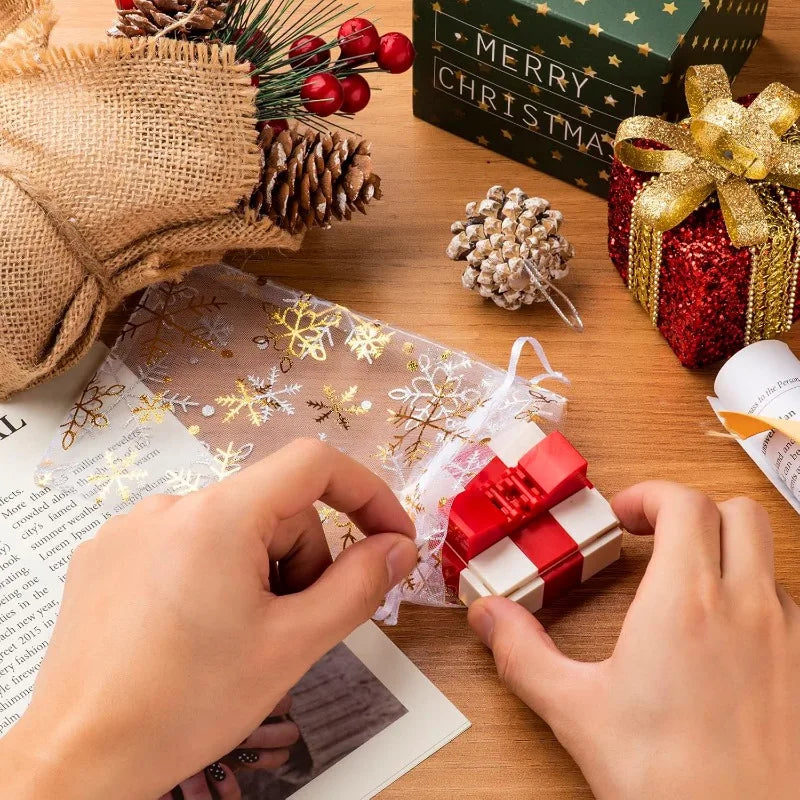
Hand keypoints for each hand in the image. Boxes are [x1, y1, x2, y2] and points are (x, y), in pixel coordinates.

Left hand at [0, 439, 416, 799]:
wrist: (79, 760)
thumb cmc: (185, 704)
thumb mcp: (292, 645)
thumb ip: (359, 587)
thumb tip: (397, 548)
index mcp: (218, 517)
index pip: (313, 464)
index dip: (365, 492)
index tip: (389, 538)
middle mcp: (170, 506)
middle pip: (273, 509)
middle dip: (303, 561)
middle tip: (295, 625)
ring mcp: (132, 529)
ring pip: (232, 529)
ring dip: (258, 571)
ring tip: (239, 636)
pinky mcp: (107, 554)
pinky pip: (186, 544)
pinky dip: (211, 575)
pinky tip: (195, 631)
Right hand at [468, 481, 799, 799]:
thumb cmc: (668, 781)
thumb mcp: (575, 710)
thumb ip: (522, 653)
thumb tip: (488, 616)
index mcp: (684, 602)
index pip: (683, 502)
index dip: (648, 495)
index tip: (622, 517)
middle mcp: (745, 606)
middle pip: (737, 511)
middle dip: (692, 510)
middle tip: (654, 536)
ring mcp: (787, 637)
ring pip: (766, 556)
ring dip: (725, 553)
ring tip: (684, 585)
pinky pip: (787, 604)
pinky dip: (753, 596)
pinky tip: (721, 637)